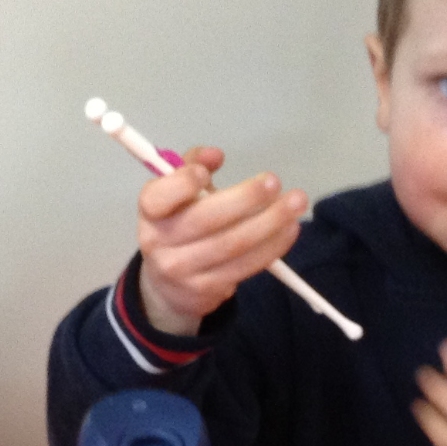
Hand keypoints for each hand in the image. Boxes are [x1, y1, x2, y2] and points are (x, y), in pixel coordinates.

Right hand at [135, 146, 308, 335]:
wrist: (166, 286)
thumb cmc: (178, 225)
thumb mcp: (176, 194)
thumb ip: (192, 166)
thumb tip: (214, 155)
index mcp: (151, 212)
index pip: (158, 198)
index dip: (182, 184)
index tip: (207, 173)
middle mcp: (160, 243)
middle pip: (205, 220)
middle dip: (245, 199)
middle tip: (273, 181)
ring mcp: (183, 270)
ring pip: (233, 245)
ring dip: (270, 222)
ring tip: (296, 203)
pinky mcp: (207, 290)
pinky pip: (245, 266)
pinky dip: (272, 246)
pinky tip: (289, 228)